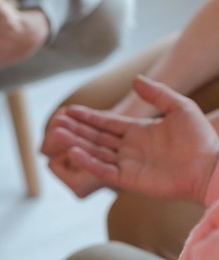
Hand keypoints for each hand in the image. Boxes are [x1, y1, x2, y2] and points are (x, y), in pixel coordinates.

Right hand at [50, 76, 218, 202]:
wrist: (211, 167)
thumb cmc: (200, 138)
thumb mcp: (180, 107)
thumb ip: (157, 93)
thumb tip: (135, 79)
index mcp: (138, 131)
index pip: (106, 123)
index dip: (88, 116)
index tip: (69, 110)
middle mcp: (129, 148)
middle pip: (95, 137)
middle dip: (76, 129)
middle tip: (56, 122)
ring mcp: (127, 164)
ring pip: (95, 152)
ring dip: (76, 144)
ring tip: (58, 135)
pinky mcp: (128, 180)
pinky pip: (103, 170)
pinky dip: (88, 162)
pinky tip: (74, 152)